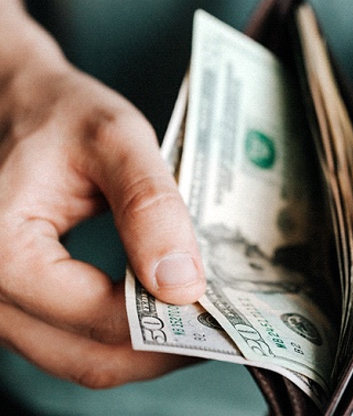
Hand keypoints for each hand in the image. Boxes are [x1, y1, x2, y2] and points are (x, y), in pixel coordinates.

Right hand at [0, 19, 204, 387]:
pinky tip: (160, 314)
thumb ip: (149, 207)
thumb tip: (182, 284)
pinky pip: (72, 340)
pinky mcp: (21, 300)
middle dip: (159, 350)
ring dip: (143, 351)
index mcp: (2, 249)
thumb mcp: (114, 140)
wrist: (20, 105)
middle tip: (219, 331)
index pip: (95, 315)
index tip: (218, 312)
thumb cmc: (61, 113)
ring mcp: (2, 302)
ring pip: (79, 357)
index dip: (162, 322)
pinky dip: (120, 337)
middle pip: (85, 356)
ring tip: (197, 325)